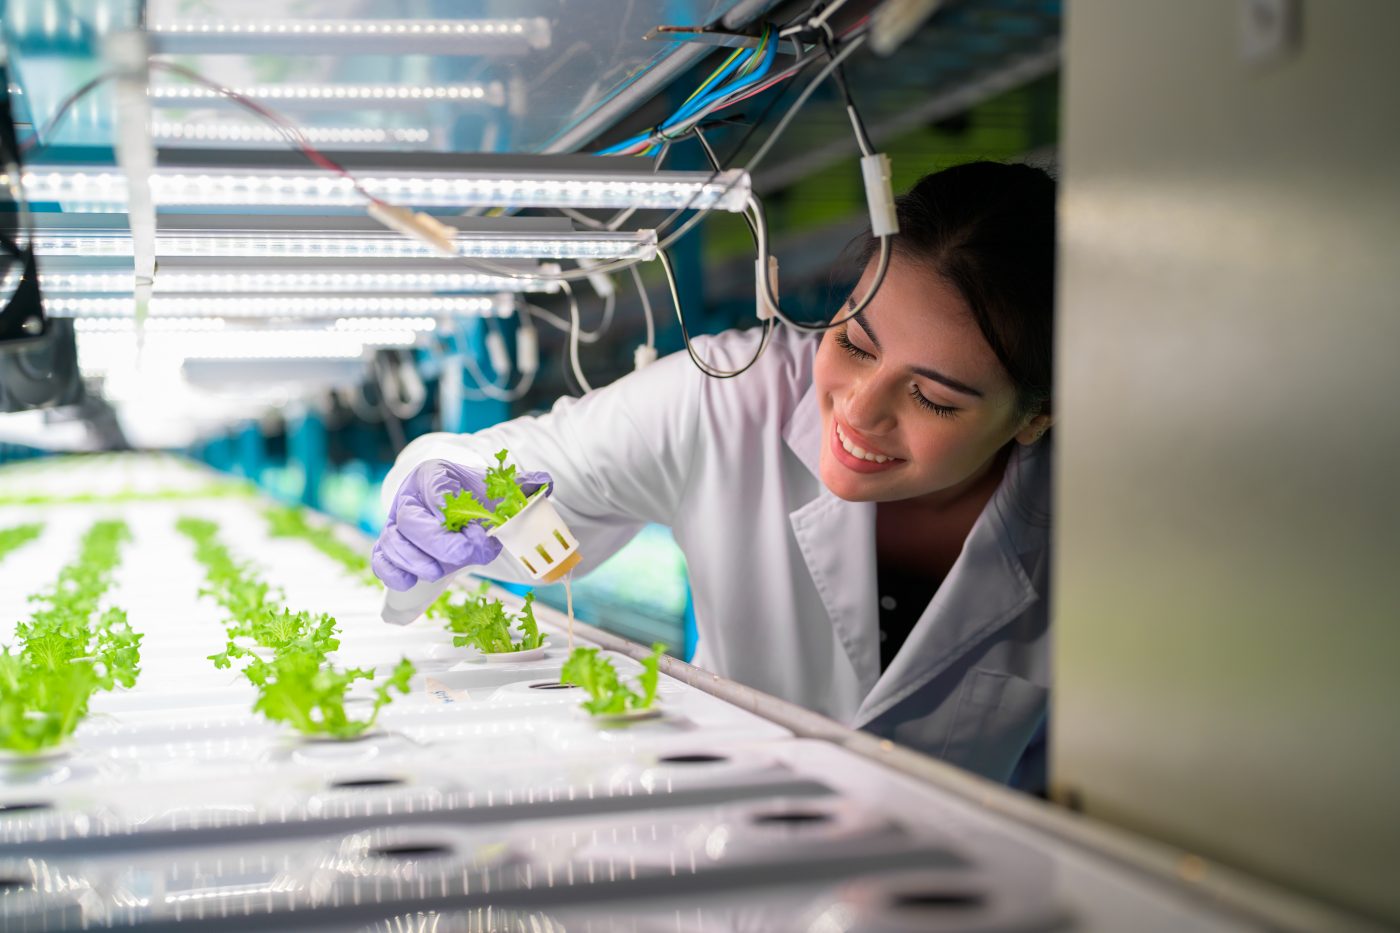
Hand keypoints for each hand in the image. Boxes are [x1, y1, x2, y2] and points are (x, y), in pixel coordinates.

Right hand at [372, 458, 551, 590]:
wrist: (457, 508)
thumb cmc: (475, 498)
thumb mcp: (497, 490)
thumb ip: (520, 487)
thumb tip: (545, 485)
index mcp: (434, 476)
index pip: (437, 493)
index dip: (458, 515)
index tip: (482, 532)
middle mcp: (409, 498)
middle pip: (412, 522)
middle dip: (442, 545)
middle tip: (467, 557)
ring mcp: (395, 524)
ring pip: (394, 543)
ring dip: (419, 563)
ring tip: (443, 572)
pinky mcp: (389, 547)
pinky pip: (381, 561)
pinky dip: (394, 575)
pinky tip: (413, 583)